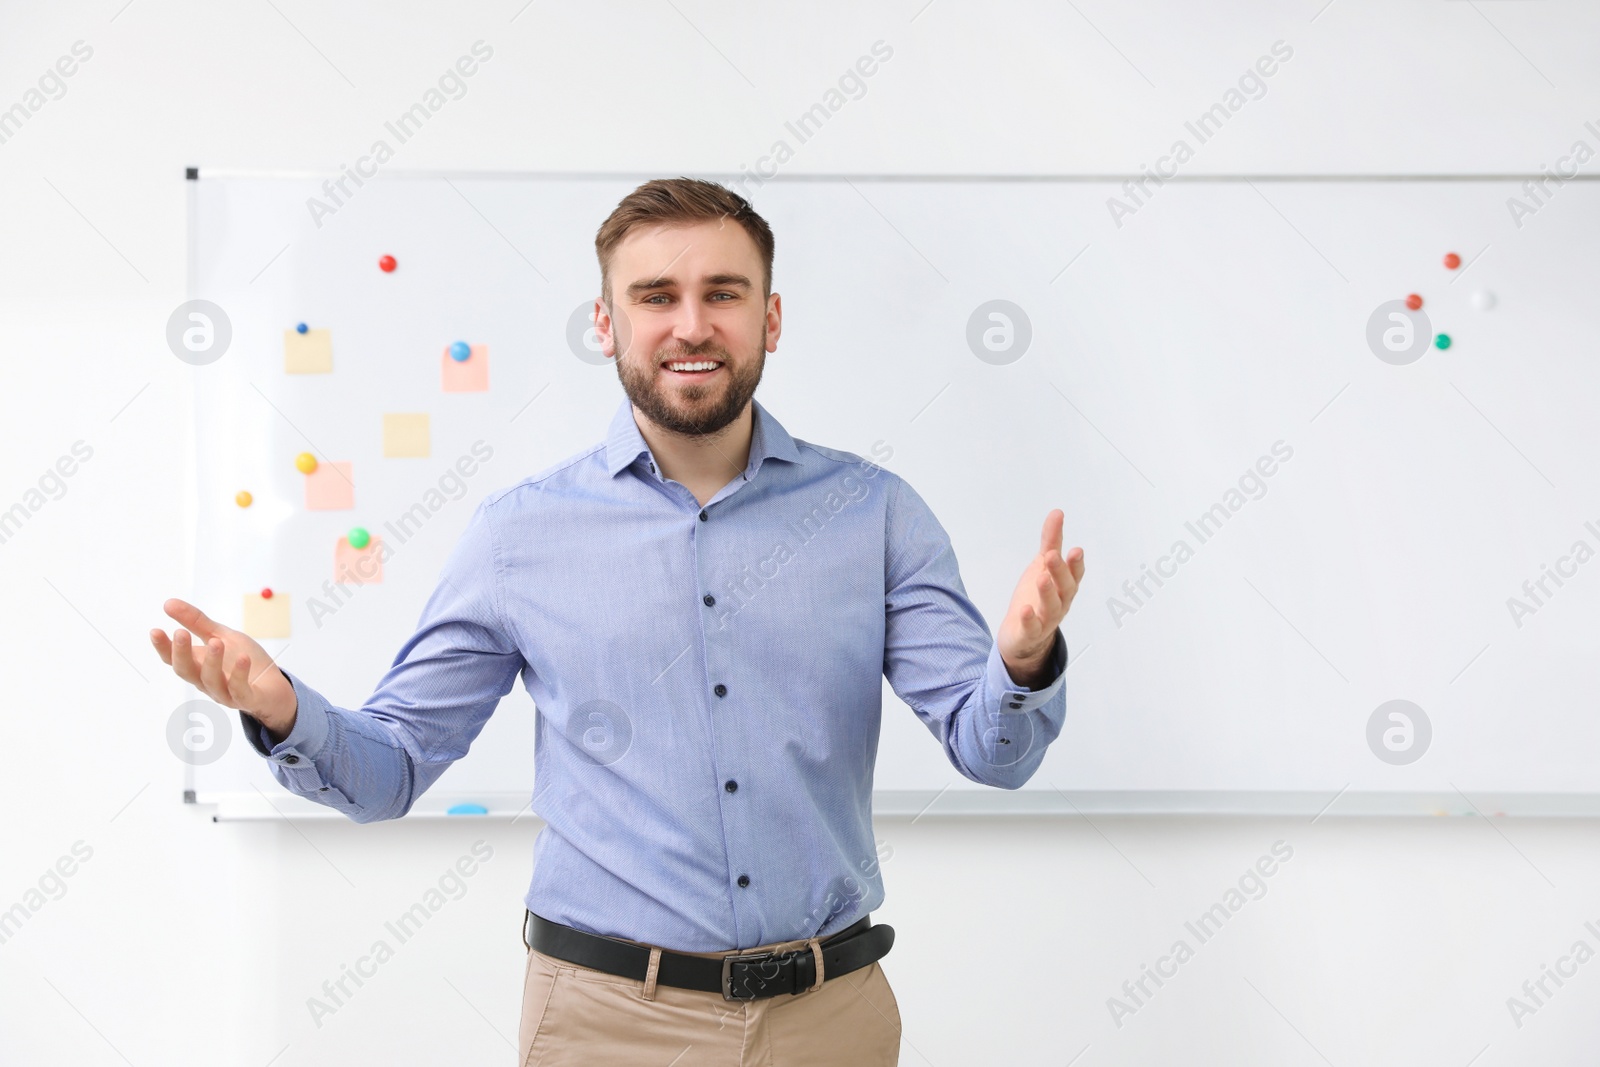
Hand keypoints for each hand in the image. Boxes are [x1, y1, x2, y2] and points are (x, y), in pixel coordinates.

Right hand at [149, 598, 297, 743]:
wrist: (274, 686)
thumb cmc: (244, 660)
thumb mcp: (221, 635)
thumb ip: (197, 622)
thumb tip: (168, 604)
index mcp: (198, 666)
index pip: (173, 659)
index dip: (163, 647)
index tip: (155, 630)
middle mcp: (206, 682)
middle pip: (186, 671)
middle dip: (182, 653)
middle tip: (180, 633)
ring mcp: (225, 693)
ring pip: (211, 681)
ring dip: (212, 661)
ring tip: (216, 642)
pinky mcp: (247, 699)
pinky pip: (240, 690)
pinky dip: (240, 674)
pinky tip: (243, 659)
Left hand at [998, 510, 1083, 686]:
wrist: (1021, 633)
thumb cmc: (1036, 596)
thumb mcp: (1042, 565)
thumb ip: (1051, 541)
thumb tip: (1057, 513)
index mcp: (1064, 585)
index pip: (1074, 574)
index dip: (1075, 564)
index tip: (1075, 550)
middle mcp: (1060, 602)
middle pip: (1065, 588)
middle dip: (1061, 572)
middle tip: (1054, 556)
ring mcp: (1046, 619)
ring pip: (1051, 607)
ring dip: (1047, 593)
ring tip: (1042, 578)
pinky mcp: (1030, 633)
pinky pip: (1032, 628)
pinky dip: (1030, 620)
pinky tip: (1025, 610)